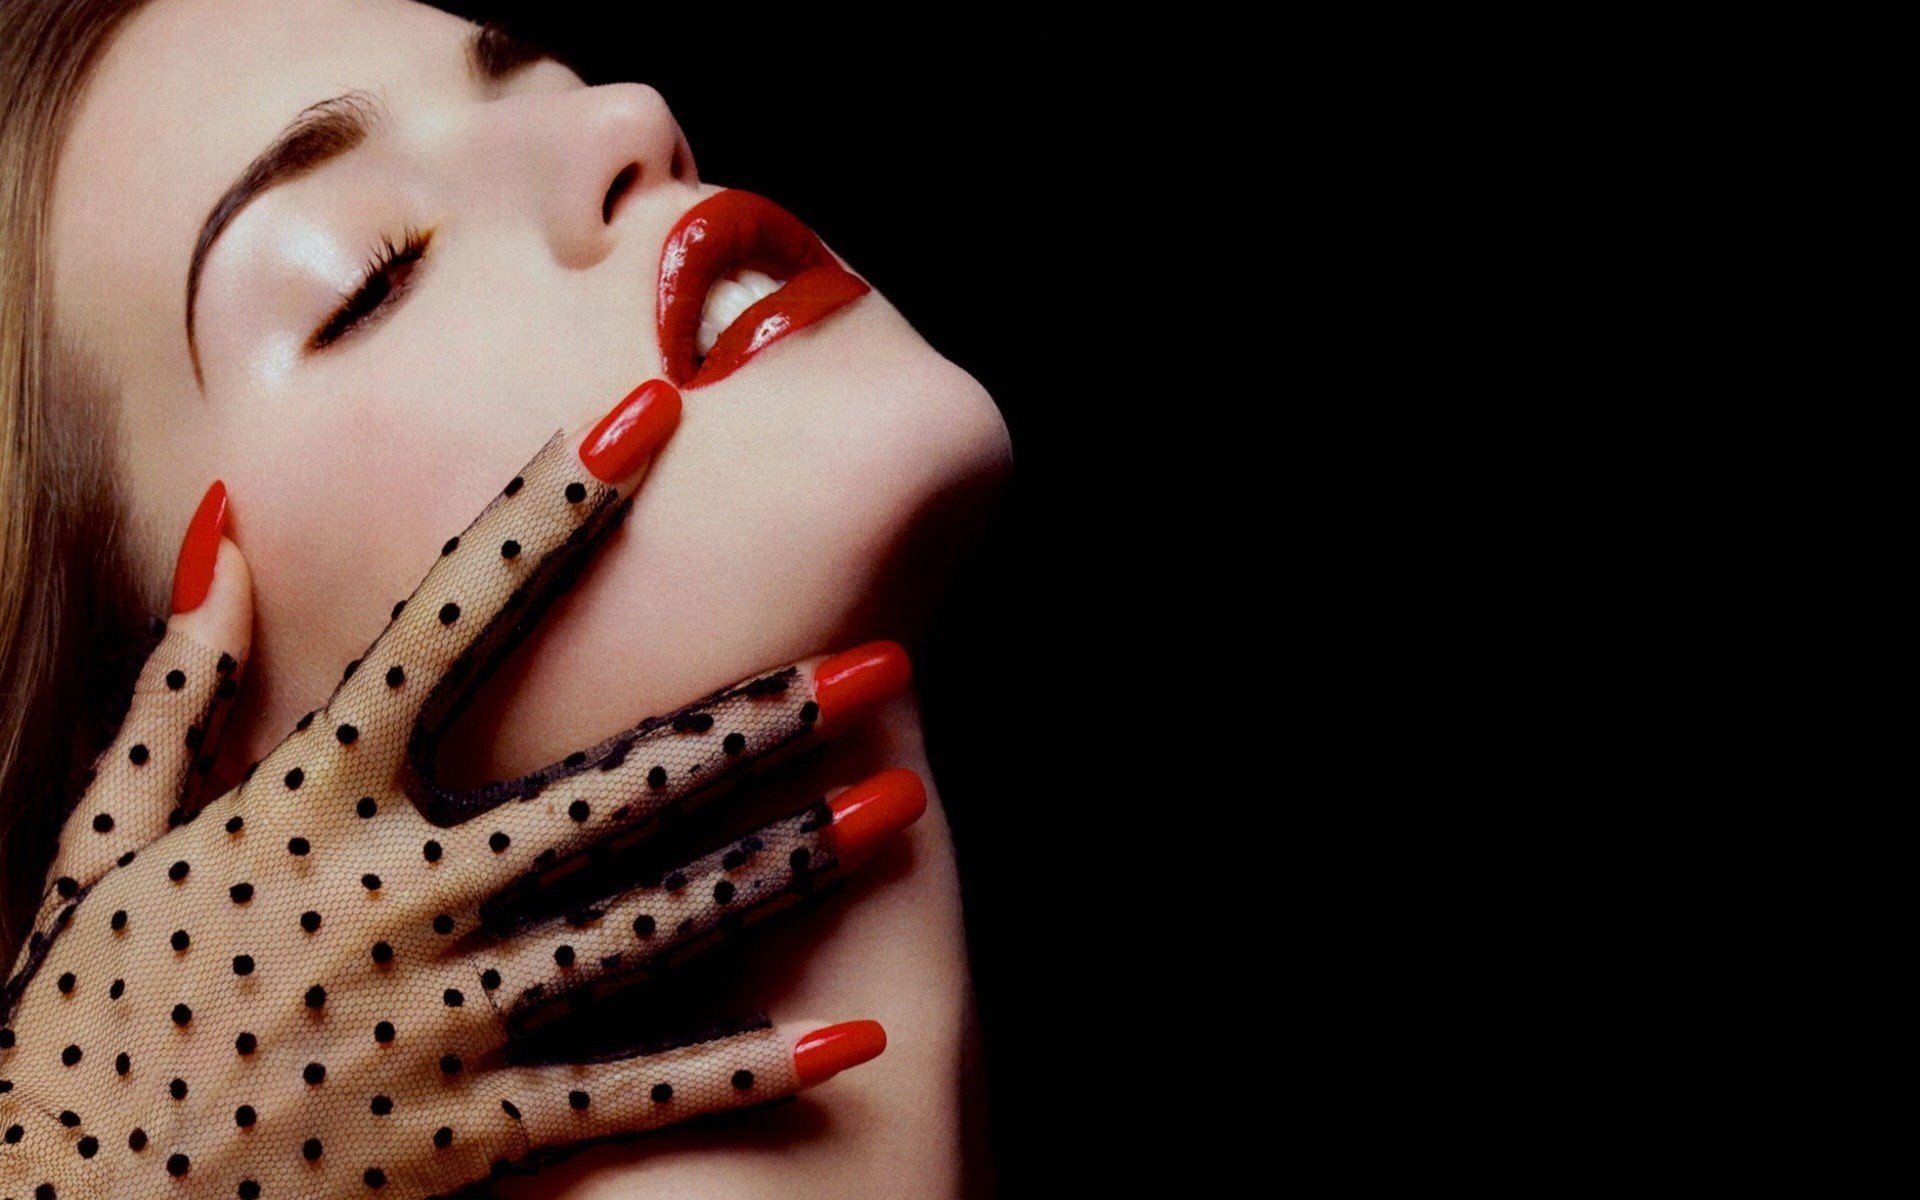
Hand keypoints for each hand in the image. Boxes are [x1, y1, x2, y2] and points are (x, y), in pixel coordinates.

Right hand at [0, 378, 919, 1198]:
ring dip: (786, 861)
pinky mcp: (470, 1137)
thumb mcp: (105, 842)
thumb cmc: (84, 1027)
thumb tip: (223, 526)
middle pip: (611, 784)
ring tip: (902, 802)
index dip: (549, 510)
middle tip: (882, 660)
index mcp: (307, 803)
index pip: (446, 623)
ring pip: (651, 923)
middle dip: (752, 718)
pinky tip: (858, 1034)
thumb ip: (179, 689)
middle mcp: (396, 897)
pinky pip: (630, 1094)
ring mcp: (444, 1021)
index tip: (646, 418)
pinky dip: (745, 1067)